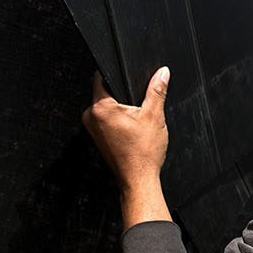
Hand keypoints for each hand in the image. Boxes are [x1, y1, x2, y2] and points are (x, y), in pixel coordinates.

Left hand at [84, 68, 170, 191]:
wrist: (139, 179)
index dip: (116, 74)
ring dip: (120, 109)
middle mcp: (91, 117)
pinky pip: (106, 120)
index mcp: (100, 109)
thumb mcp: (154, 116)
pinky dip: (118, 121)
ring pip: (106, 107)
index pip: (101, 77)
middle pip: (105, 92)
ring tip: (134, 124)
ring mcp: (91, 129)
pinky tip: (130, 132)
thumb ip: (157, 90)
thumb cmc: (143, 154)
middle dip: (122, 95)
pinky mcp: (97, 137)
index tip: (128, 80)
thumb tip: (162, 73)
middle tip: (137, 110)